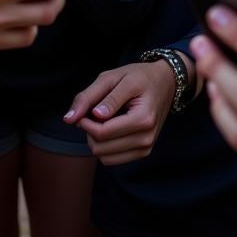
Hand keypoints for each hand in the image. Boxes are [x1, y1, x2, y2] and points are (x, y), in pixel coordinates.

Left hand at [64, 58, 181, 164]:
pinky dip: (105, 146)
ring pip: (105, 157)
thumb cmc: (139, 76)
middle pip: (101, 148)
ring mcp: (146, 148)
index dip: (85, 122)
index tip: (84, 108)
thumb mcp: (113, 77)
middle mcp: (147, 138)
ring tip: (103, 119)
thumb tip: (70, 119)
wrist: (166, 82)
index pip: (102, 133)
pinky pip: (113, 159)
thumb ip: (90, 97)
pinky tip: (111, 128)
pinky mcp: (143, 152)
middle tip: (93, 111)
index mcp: (142, 118)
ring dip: (97, 140)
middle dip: (90, 131)